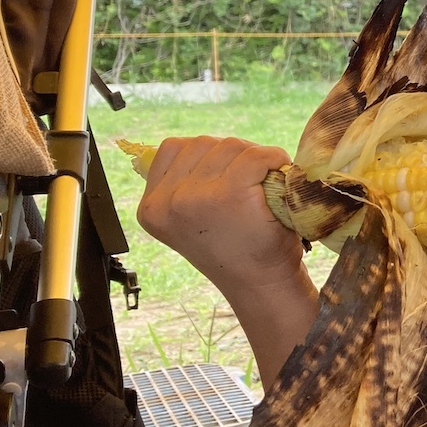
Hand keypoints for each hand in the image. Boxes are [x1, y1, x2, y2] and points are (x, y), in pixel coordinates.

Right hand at [135, 136, 305, 302]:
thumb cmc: (236, 247)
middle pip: (203, 143)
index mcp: (150, 207)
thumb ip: (183, 186)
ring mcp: (196, 197)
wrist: (261, 283)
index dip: (206, 155)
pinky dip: (272, 160)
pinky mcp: (230, 194)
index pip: (172, 148)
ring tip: (261, 186)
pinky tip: (276, 178)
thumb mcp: (191, 219)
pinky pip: (255, 156)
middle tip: (250, 183)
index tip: (224, 177)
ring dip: (253, 158)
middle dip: (232, 155)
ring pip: (230, 145)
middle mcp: (166, 202)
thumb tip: (196, 146)